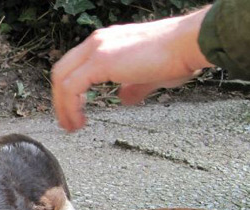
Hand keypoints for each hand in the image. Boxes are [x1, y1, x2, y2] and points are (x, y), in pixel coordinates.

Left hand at [51, 6, 212, 131]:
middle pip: (62, 71)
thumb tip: (124, 99)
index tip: (74, 110)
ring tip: (71, 126)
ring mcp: (97, 49)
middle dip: (60, 100)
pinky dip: (69, 107)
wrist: (189, 43)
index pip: (75, 66)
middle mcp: (98, 42)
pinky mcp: (101, 61)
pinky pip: (72, 87)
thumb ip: (134, 87)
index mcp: (107, 43)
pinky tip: (79, 121)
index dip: (69, 90)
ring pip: (62, 79)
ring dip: (62, 106)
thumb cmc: (178, 56)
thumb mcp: (150, 76)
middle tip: (67, 121)